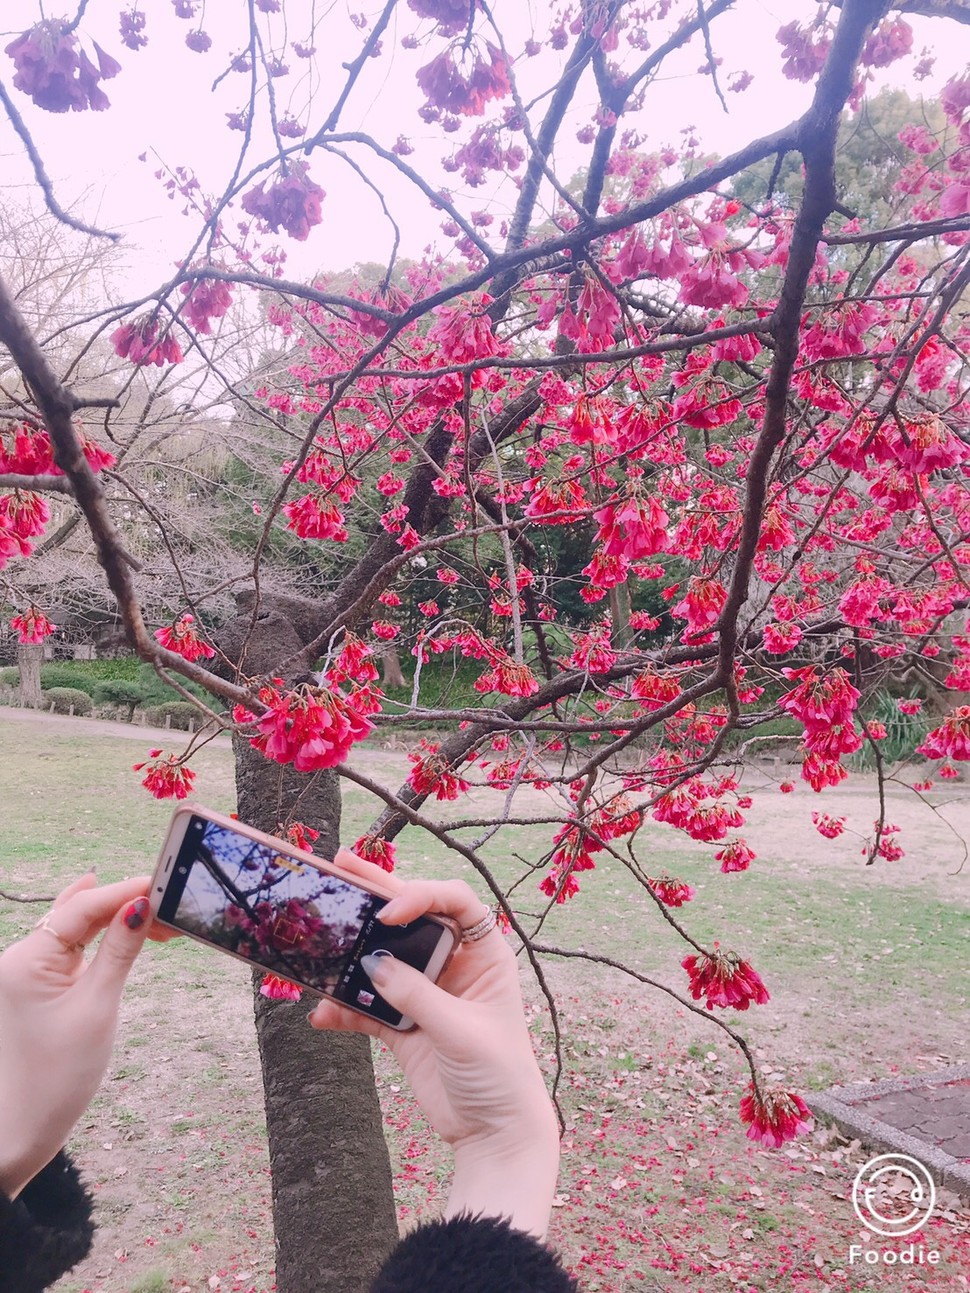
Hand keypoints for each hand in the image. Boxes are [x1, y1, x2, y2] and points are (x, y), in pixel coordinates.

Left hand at [0, 874, 156, 1197]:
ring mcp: (29, 971)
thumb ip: (120, 950)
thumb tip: (142, 905)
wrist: (26, 1126)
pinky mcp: (39, 985)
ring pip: (78, 926)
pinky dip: (103, 936)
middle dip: (124, 904)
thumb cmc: (59, 1075)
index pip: (81, 908)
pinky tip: (121, 921)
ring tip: (161, 922)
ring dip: (117, 918)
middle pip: (79, 912)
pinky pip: (73, 946)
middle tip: (172, 908)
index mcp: (26, 960)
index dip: (123, 891)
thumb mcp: (98, 1006)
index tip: (162, 884)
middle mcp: (22, 958)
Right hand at [308, 850, 559, 1237]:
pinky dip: (344, 1008)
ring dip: (351, 954)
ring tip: (317, 937)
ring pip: (383, 958)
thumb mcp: (461, 1031)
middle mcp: (454, 964)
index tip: (390, 911)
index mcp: (484, 954)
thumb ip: (416, 996)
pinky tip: (323, 1013)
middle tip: (340, 865)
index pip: (454, 902)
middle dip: (377, 893)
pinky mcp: (403, 1025)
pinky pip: (367, 1006)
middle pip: (412, 917)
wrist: (494, 1135)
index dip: (421, 894)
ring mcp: (425, 993)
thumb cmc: (500, 1075)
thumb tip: (373, 965)